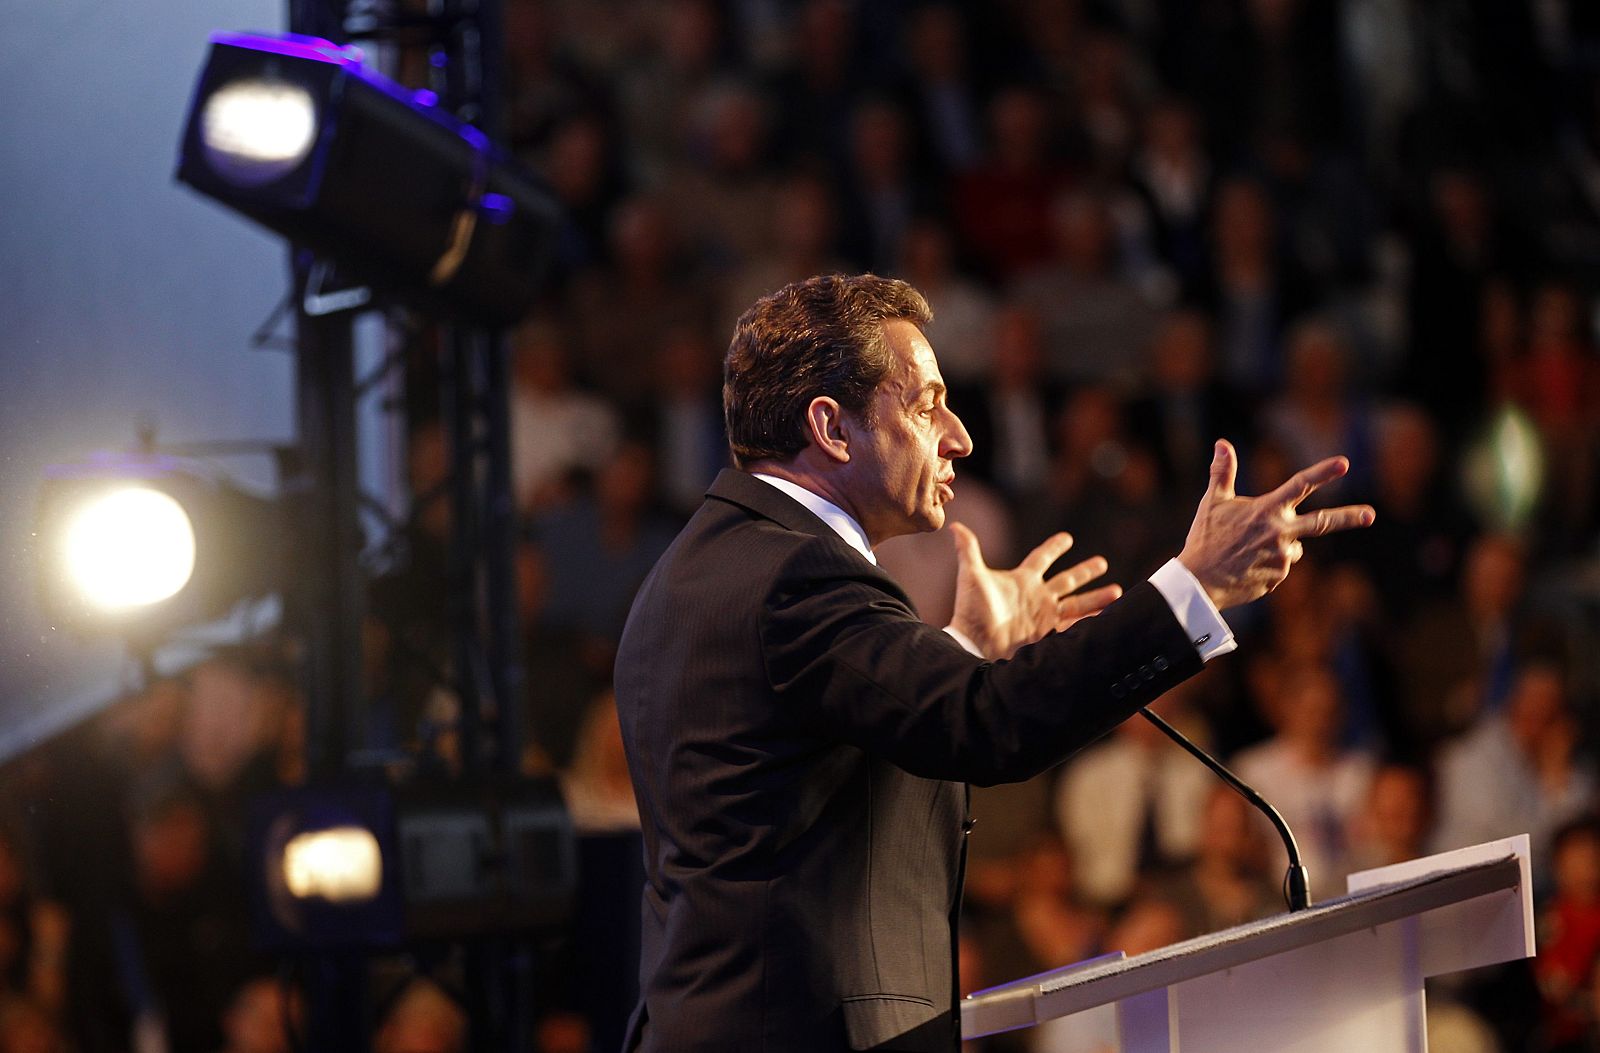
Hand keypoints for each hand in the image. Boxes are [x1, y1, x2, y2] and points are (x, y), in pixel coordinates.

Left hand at [949, 522, 1121, 659]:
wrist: (975, 644)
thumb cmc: (972, 611)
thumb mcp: (971, 576)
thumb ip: (968, 550)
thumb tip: (955, 526)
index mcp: (1022, 580)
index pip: (1042, 558)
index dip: (1054, 548)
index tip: (1067, 538)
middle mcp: (1036, 596)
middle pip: (1067, 580)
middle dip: (1085, 571)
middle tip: (1102, 562)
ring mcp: (1043, 616)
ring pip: (1076, 603)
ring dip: (1096, 598)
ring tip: (1118, 592)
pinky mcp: (1047, 634)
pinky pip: (1074, 627)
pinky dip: (1090, 623)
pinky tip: (1106, 619)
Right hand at [1178, 440, 1374, 609]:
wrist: (1200, 582)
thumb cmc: (1205, 539)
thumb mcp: (1212, 502)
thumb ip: (1222, 472)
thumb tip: (1222, 443)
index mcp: (1266, 510)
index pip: (1299, 485)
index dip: (1322, 473)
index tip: (1344, 464)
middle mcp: (1280, 532)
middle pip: (1322, 522)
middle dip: (1349, 517)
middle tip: (1370, 514)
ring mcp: (1282, 556)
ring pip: (1293, 547)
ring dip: (1280, 546)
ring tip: (1248, 553)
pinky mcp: (1280, 576)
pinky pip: (1281, 566)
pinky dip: (1269, 565)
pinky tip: (1248, 568)